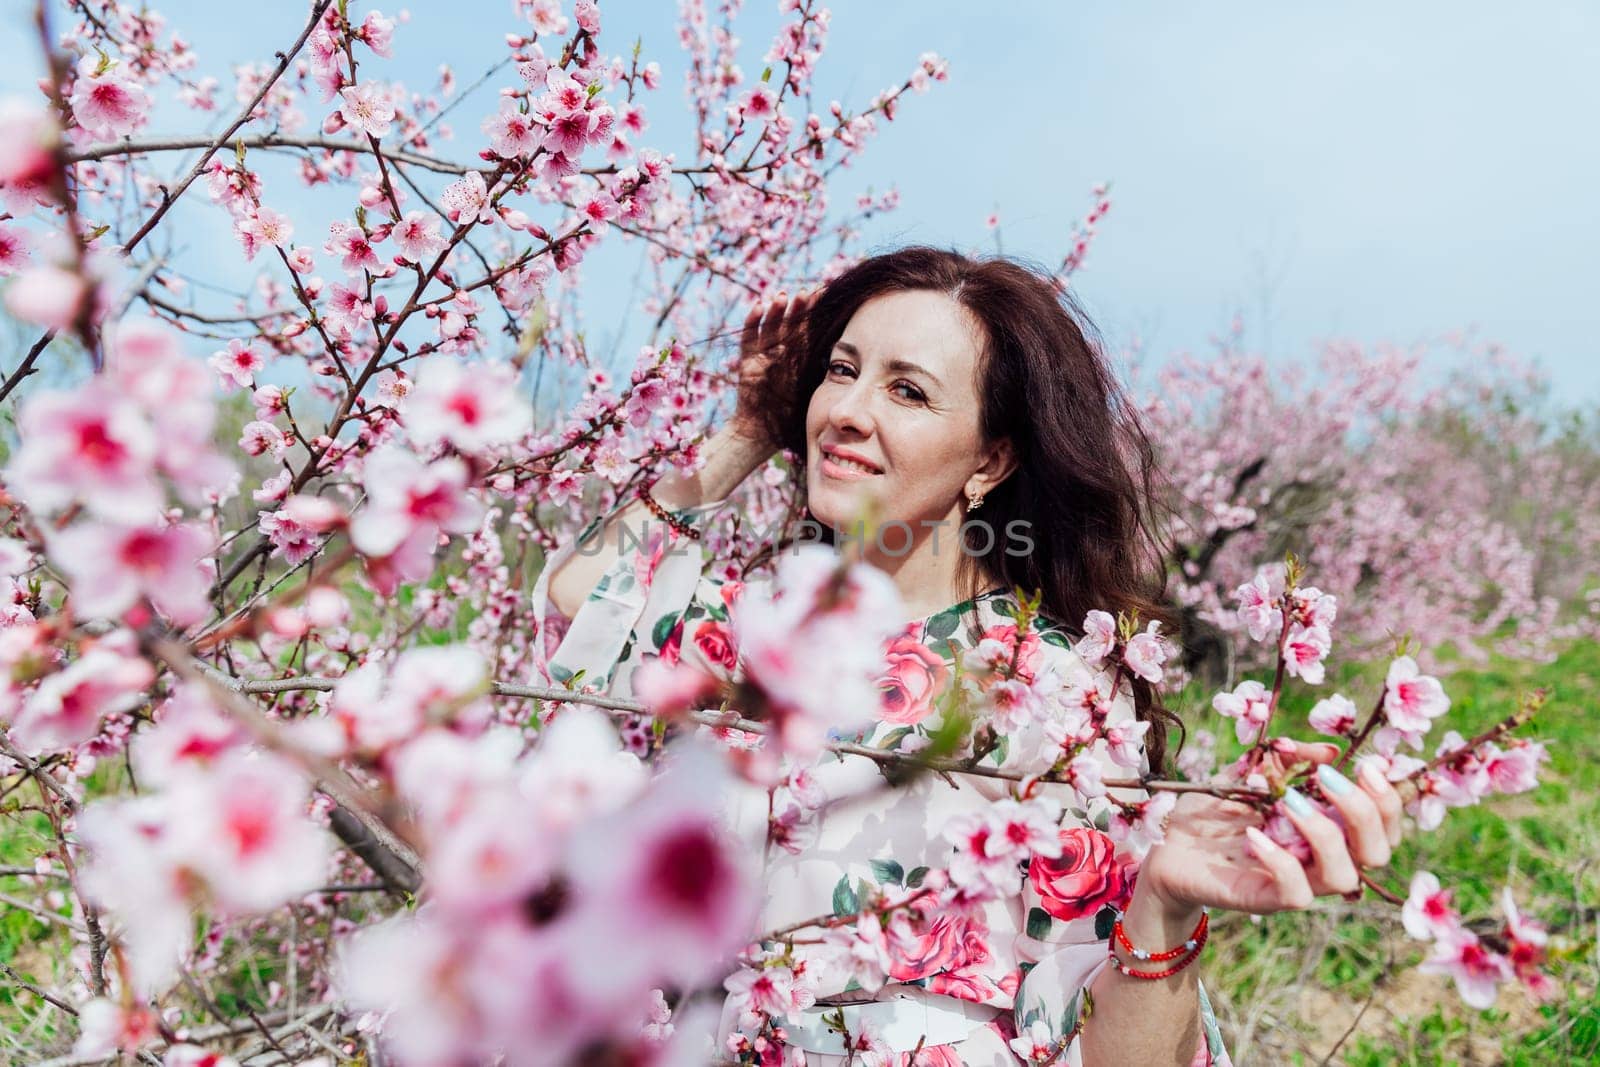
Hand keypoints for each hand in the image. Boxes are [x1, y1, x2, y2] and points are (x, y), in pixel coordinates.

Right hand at [730, 289, 810, 448]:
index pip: (808, 331)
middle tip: (806, 294)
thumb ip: (821, 375)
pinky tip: (760, 306)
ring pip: (770, 327)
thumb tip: (850, 362)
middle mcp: (780, 353)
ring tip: (784, 296)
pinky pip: (748, 338)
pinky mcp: (746, 361)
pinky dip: (753, 322)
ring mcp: (762, 355)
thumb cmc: (788, 420)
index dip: (815, 315)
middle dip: (798, 309)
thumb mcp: (810, 393)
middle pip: (789, 324)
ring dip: (777, 311)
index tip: (826, 298)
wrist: (759, 435)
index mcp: (798, 359)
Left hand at [1136, 739, 1405, 914]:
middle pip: (1378, 852)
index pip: (1384, 826)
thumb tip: (1329, 749)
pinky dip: (1282, 862)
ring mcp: (1296, 883)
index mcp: (1328, 830)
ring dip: (1325, 834)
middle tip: (1326, 778)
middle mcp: (1320, 860)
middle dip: (1363, 811)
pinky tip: (1255, 834)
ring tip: (1288, 801)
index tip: (1366, 766)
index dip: (1387, 799)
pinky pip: (1296, 894)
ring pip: (1344, 877)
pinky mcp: (1265, 900)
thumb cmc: (1214, 809)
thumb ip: (1287, 758)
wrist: (1166, 845)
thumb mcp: (1249, 771)